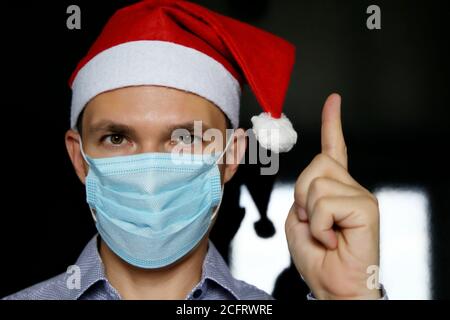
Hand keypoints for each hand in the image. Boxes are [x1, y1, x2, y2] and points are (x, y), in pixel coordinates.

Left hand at [285, 93, 380, 298]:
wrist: (332, 286)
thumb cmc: (317, 257)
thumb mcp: (300, 218)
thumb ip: (306, 193)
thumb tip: (314, 181)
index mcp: (335, 188)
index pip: (333, 149)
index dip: (331, 124)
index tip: (333, 101)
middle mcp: (351, 187)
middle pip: (315, 165)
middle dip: (302, 194)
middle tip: (313, 222)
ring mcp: (360, 195)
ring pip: (316, 183)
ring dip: (310, 213)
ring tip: (323, 232)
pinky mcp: (366, 207)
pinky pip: (325, 202)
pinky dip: (319, 225)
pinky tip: (332, 238)